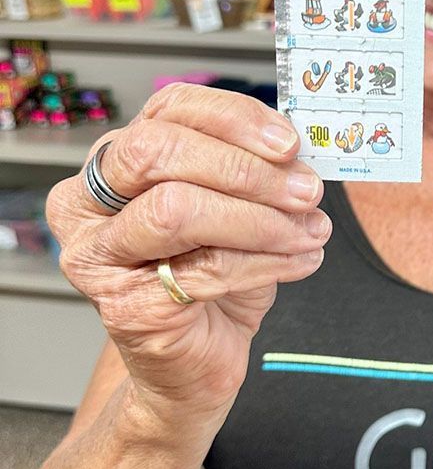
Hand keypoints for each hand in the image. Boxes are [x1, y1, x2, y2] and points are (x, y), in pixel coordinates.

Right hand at [46, 85, 328, 420]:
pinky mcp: (122, 305)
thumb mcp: (232, 205)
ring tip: (310, 231)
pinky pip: (203, 270)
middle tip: (306, 190)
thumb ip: (252, 169)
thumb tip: (299, 149)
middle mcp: (86, 202)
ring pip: (177, 209)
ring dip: (260, 219)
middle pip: (158, 152)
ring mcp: (96, 255)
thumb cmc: (209, 275)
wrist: (194, 359)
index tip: (288, 144)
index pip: (168, 109)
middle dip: (245, 169)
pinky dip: (266, 262)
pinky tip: (300, 261)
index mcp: (114, 159)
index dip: (233, 118)